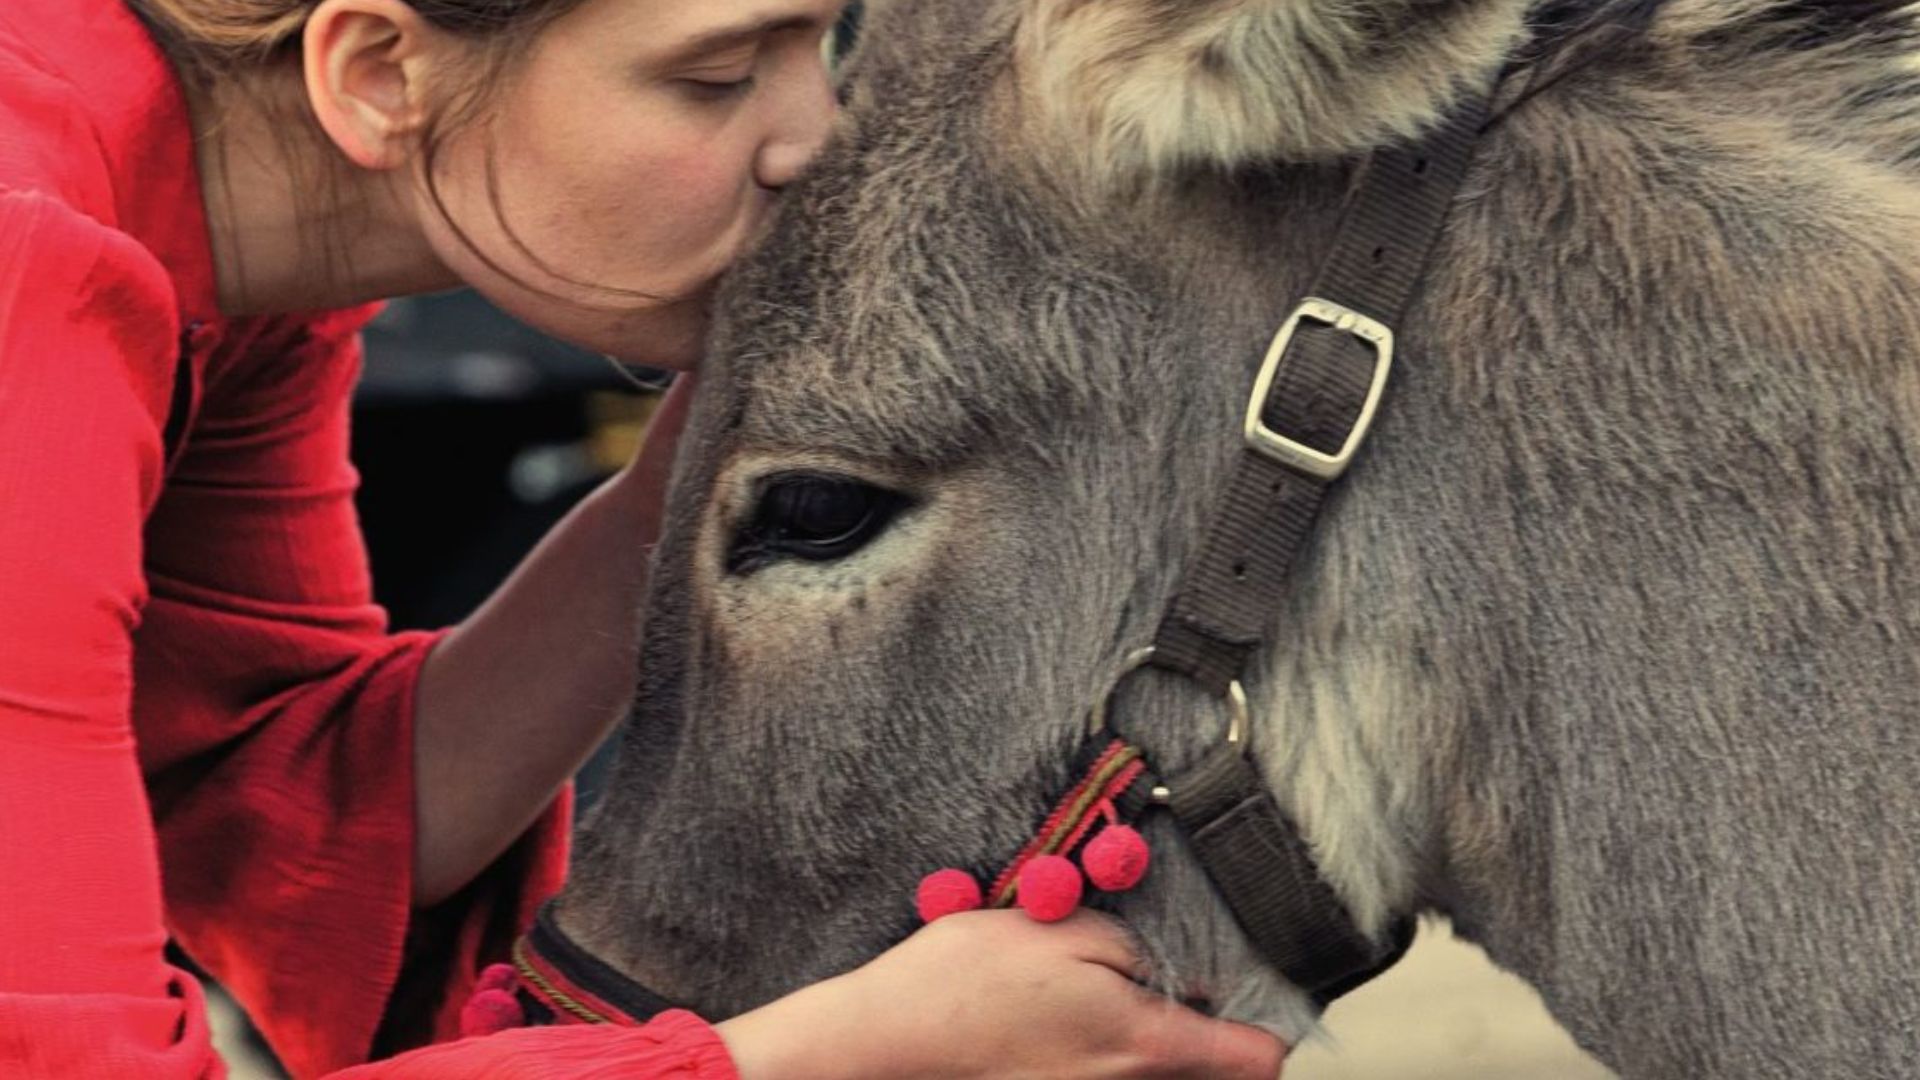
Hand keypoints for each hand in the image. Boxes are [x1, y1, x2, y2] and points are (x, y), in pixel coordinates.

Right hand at [716, 910, 1286, 1078]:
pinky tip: (1093, 1016)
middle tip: (1202, 983)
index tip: (1259, 981)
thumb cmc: (964, 984)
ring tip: (1144, 992)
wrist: (884, 1042)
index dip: (1272, 1018)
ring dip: (1176, 1045)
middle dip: (1228, 1036)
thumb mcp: (1062, 929)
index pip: (1260, 1059)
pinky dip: (1128, 1055)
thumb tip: (1187, 968)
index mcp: (1146, 1046)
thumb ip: (1139, 948)